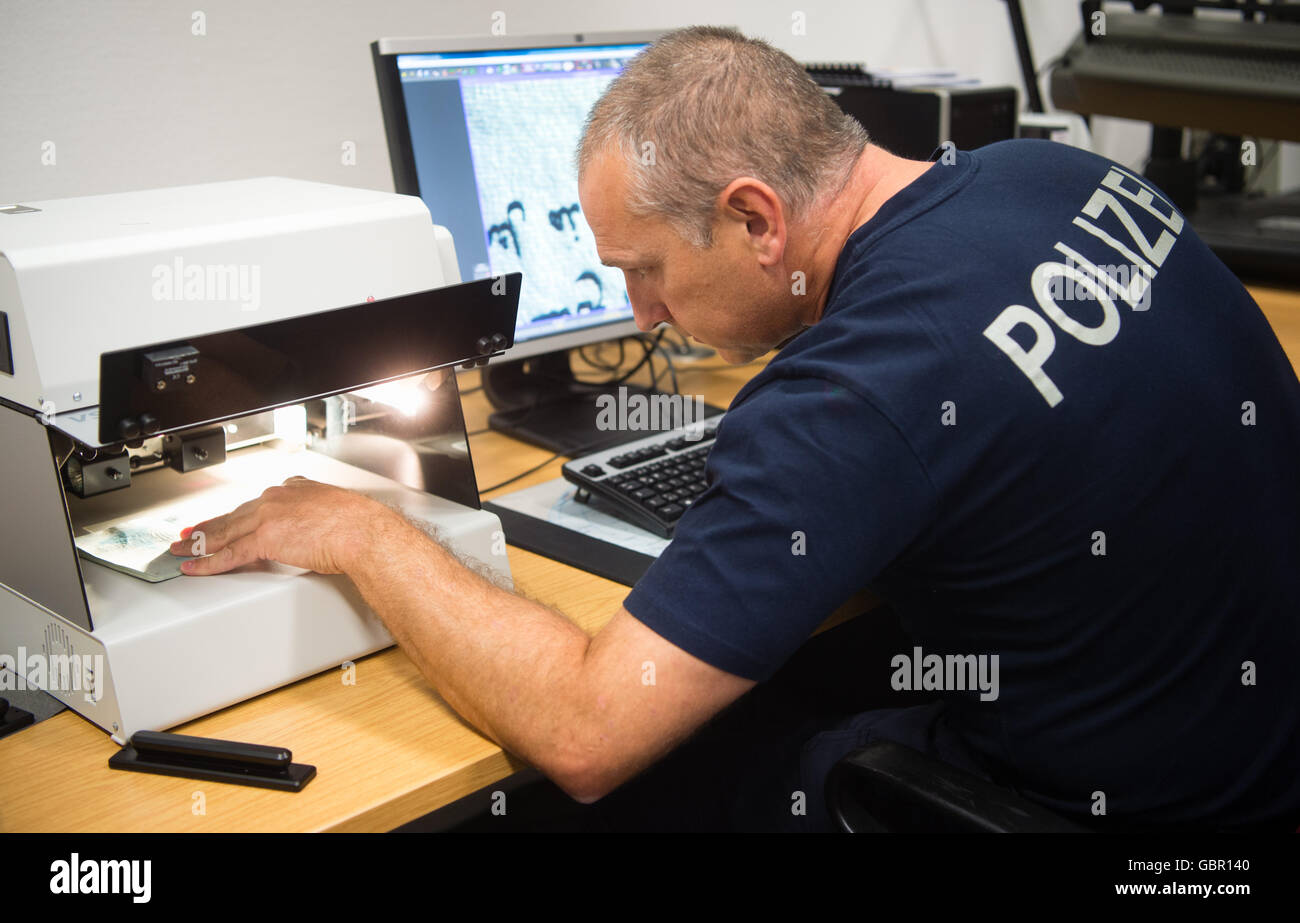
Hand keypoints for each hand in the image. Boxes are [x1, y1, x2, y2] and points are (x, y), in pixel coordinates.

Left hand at [168, 476, 399, 576]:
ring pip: (224, 532)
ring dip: (198, 544)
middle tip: (187, 533)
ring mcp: (268, 517)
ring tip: (180, 552)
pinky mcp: (265, 539)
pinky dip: (207, 562)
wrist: (364, 532)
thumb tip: (317, 532)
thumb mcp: (336, 511)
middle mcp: (277, 498)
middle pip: (234, 516)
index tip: (224, 520)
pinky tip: (194, 568)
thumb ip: (317, 517)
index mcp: (294, 489)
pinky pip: (229, 554)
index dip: (236, 515)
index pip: (256, 505)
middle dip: (207, 526)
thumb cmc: (359, 526)